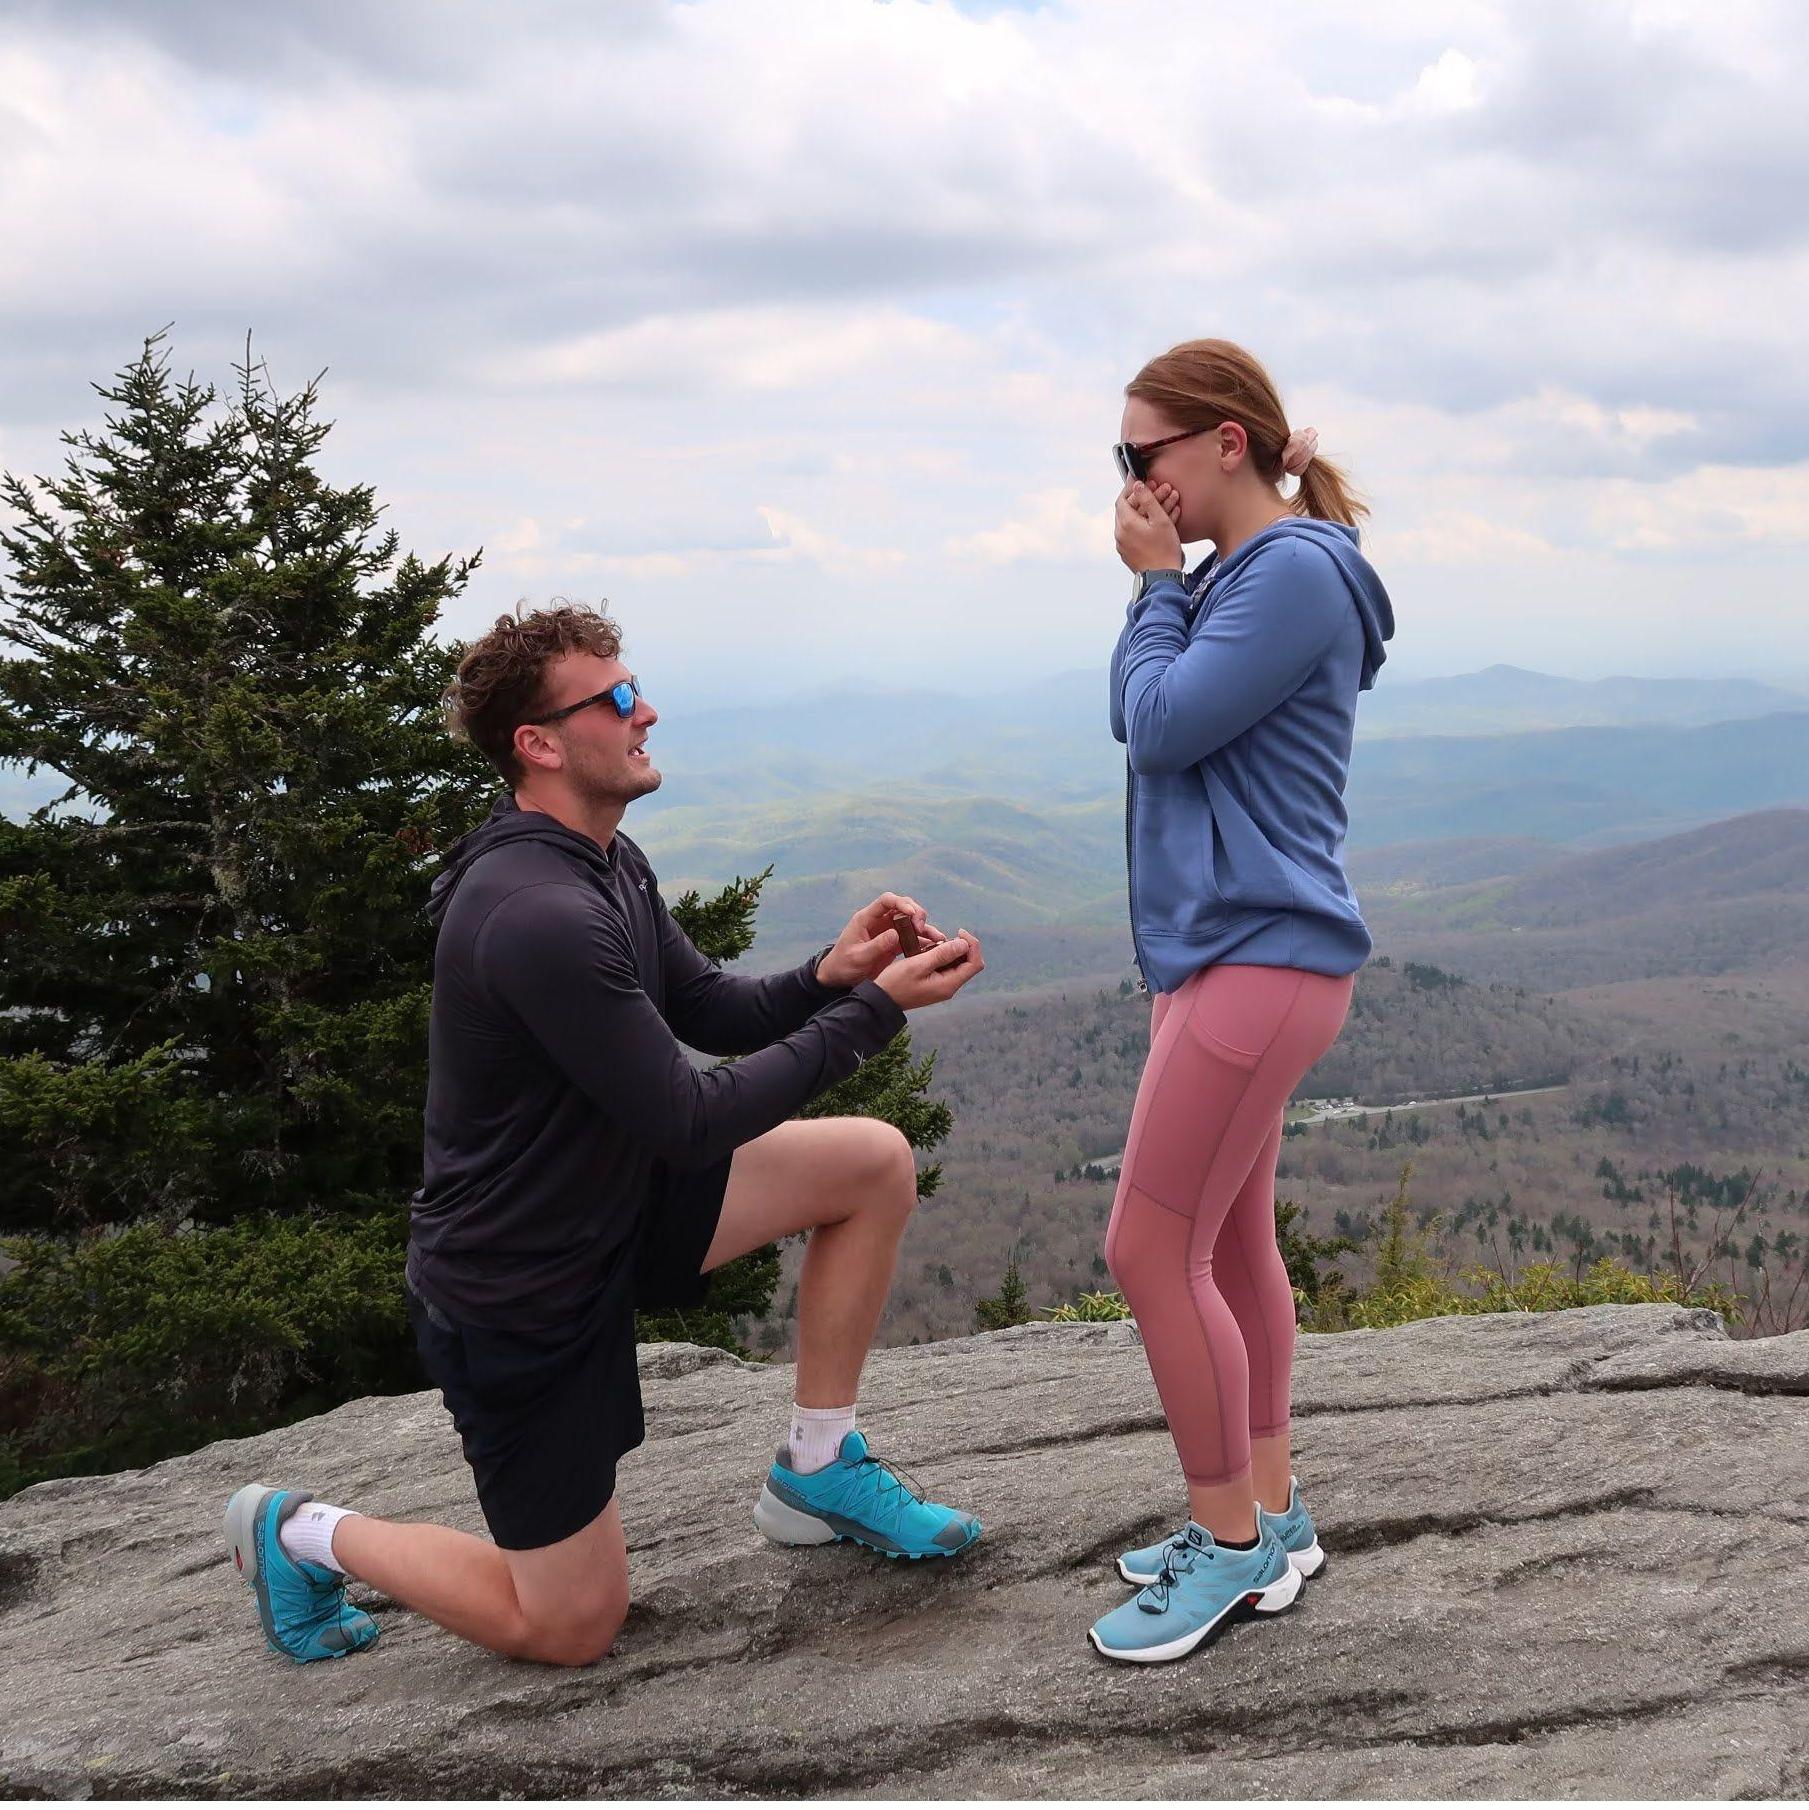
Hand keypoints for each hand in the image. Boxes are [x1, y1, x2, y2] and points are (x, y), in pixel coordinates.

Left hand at [816, 892, 944, 987]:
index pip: (886, 901)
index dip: (901, 903)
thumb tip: (896, 934)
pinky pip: (911, 937)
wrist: (839, 978)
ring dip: (923, 927)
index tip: (912, 914)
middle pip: (902, 907)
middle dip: (916, 913)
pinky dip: (923, 940)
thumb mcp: (858, 956)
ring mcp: (888, 932)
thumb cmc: (843, 964)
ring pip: (910, 922)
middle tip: (921, 927)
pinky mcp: (894, 944)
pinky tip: (934, 947)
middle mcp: (879, 921)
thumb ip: (877, 945)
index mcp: (866, 919)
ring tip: (936, 937)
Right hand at [874, 929, 984, 1010]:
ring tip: (931, 944)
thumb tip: (964, 944)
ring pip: (957, 964)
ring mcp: (942, 986)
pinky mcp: (934, 984)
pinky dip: (940, 956)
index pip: (975, 964)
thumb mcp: (918, 964)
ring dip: (949, 951)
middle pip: (968, 963)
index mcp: (949, 984)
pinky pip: (945, 967)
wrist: (881, 1000)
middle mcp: (949, 987)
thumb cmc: (896, 983)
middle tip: (944, 937)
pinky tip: (926, 951)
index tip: (958, 932)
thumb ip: (943, 954)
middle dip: (961, 947)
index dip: (972, 945)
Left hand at [1115, 479, 1183, 573]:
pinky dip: (1147, 524)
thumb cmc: (1164, 551)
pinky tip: (1163, 521)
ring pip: (1135, 521)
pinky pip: (1136, 534)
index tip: (1139, 479)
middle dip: (1145, 498)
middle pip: (1129, 510)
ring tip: (1168, 504)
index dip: (1131, 488)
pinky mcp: (1130, 553)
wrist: (1162, 579)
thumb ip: (1148, 500)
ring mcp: (1124, 545)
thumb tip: (1137, 485)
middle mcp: (1120, 534)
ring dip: (1149, 511)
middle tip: (1160, 490)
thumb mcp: (1160, 520)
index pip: (1122, 499)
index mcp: (1125, 524)